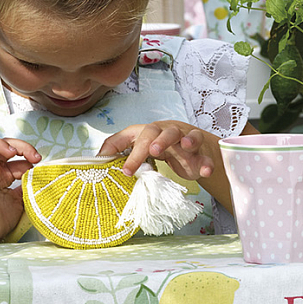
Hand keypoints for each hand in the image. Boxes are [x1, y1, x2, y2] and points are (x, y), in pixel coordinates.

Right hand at [0, 138, 41, 245]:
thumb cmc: (0, 219)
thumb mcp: (22, 200)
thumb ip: (29, 187)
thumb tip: (43, 176)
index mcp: (4, 173)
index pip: (15, 154)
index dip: (28, 153)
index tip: (40, 162)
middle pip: (0, 144)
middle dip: (18, 145)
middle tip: (33, 156)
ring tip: (12, 153)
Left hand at [97, 121, 218, 182]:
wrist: (194, 148)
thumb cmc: (162, 147)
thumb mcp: (139, 148)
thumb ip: (119, 150)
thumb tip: (95, 161)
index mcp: (148, 132)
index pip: (134, 136)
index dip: (129, 150)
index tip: (125, 171)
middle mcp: (167, 132)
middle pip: (160, 132)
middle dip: (156, 141)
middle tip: (152, 152)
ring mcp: (186, 140)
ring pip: (187, 135)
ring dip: (187, 140)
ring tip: (186, 147)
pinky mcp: (201, 153)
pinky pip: (206, 156)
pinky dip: (207, 163)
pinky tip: (206, 171)